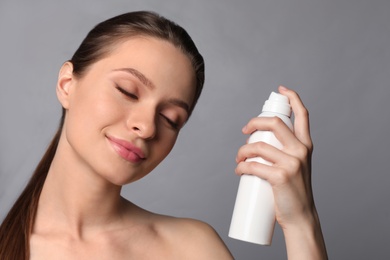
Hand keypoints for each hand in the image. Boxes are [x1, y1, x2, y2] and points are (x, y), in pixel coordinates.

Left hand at [235, 85, 313, 228]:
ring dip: (242, 150)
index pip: (303, 115)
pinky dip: (241, 166)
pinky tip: (239, 169)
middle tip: (244, 131)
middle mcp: (302, 150)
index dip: (293, 98)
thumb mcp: (296, 166)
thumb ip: (285, 152)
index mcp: (306, 145)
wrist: (300, 217)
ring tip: (238, 158)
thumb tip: (258, 143)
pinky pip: (253, 165)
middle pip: (274, 123)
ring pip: (258, 145)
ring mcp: (293, 163)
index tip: (281, 89)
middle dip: (254, 122)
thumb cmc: (293, 191)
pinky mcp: (281, 176)